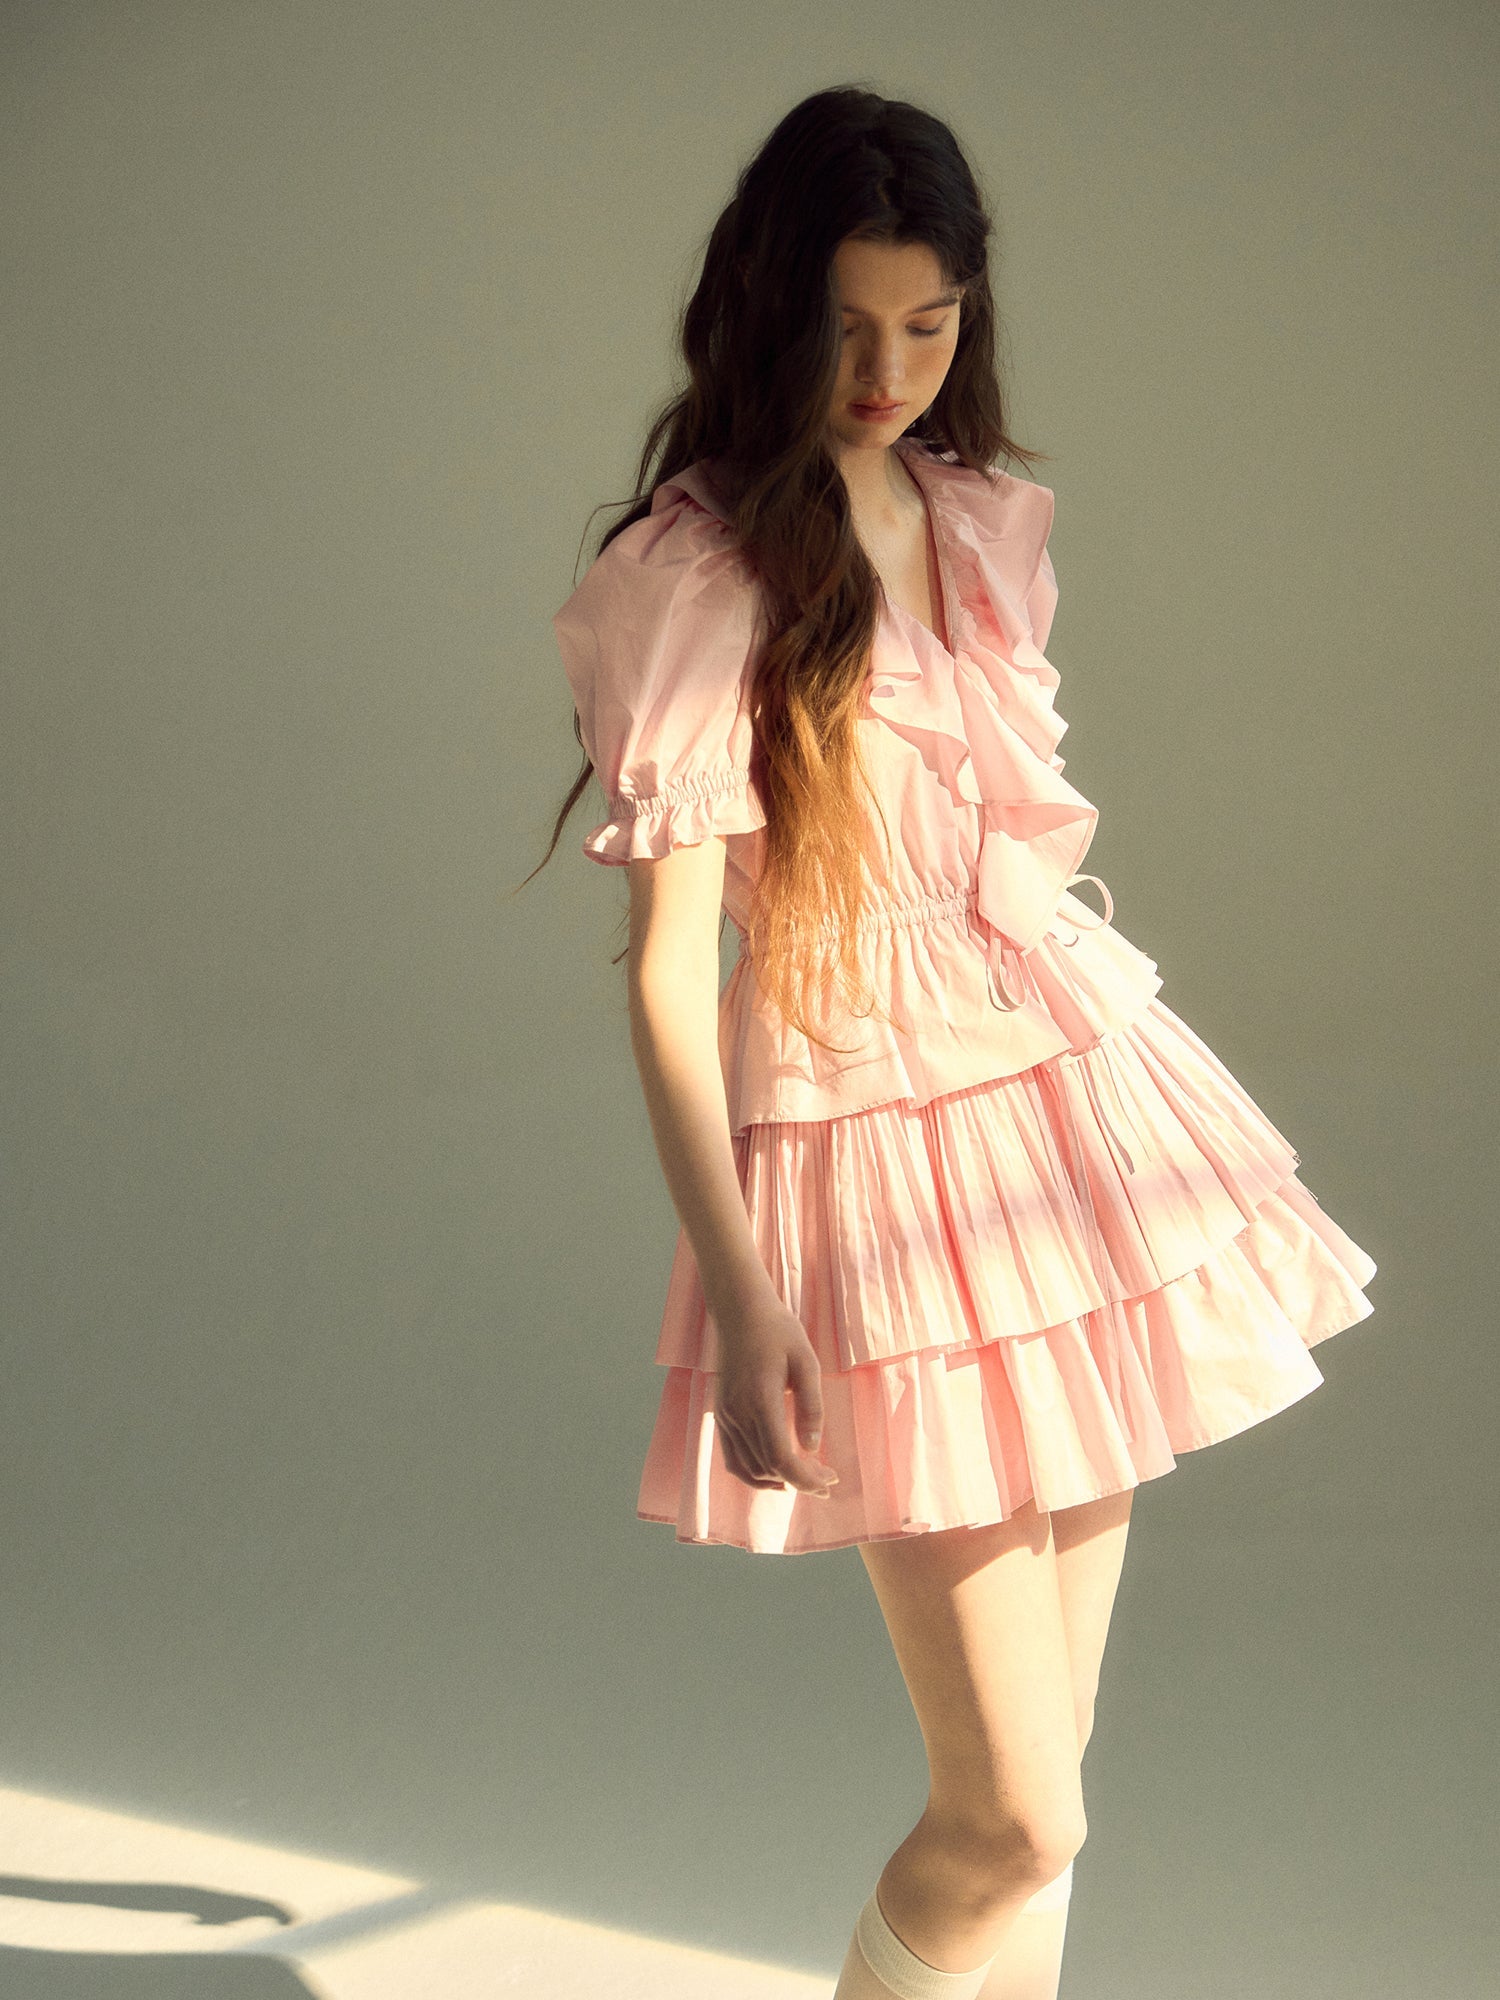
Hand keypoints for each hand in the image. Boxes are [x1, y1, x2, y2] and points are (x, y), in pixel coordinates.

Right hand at [712, 1292, 839, 1498]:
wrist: (741, 1311)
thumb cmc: (779, 1331)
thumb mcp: (807, 1362)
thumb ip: (811, 1406)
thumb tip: (812, 1448)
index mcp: (760, 1400)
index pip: (781, 1458)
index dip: (806, 1478)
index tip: (829, 1482)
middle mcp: (738, 1413)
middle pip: (768, 1468)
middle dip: (800, 1481)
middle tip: (827, 1479)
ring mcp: (725, 1415)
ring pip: (749, 1469)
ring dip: (778, 1481)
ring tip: (806, 1479)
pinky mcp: (721, 1414)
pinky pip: (733, 1458)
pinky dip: (753, 1474)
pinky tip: (775, 1474)